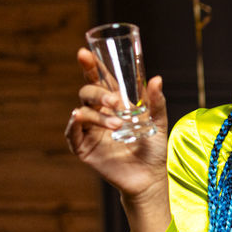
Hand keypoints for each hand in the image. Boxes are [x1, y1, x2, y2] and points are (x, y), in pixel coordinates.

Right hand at [65, 47, 168, 199]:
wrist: (151, 177)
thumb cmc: (153, 149)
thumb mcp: (158, 123)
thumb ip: (156, 102)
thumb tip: (156, 78)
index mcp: (114, 104)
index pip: (99, 80)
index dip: (90, 67)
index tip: (84, 53)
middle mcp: (99, 114)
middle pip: (87, 93)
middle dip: (98, 93)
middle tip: (114, 102)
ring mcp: (90, 131)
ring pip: (82, 112)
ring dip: (98, 115)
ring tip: (118, 125)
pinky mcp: (84, 148)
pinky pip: (72, 132)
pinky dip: (75, 124)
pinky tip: (79, 117)